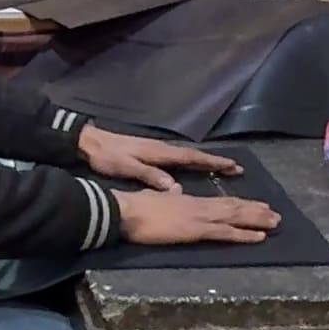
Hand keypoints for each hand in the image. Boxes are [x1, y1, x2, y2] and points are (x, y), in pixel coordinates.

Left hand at [79, 125, 243, 191]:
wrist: (91, 142)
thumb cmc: (109, 156)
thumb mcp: (128, 167)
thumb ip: (150, 176)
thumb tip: (175, 187)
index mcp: (160, 152)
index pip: (192, 158)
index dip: (213, 162)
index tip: (232, 166)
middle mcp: (163, 148)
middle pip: (195, 155)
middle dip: (216, 161)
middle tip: (236, 168)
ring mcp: (158, 149)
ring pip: (188, 156)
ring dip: (206, 161)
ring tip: (223, 167)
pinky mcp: (152, 152)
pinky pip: (180, 157)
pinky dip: (193, 162)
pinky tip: (195, 167)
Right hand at [116, 188, 283, 247]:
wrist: (126, 211)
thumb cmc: (135, 207)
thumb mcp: (156, 199)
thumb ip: (169, 198)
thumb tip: (176, 192)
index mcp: (189, 201)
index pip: (221, 202)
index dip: (240, 203)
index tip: (256, 205)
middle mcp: (199, 207)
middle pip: (234, 208)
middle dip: (256, 211)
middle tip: (276, 215)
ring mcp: (199, 218)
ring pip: (235, 218)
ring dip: (257, 220)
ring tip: (276, 222)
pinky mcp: (195, 230)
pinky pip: (225, 233)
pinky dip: (244, 234)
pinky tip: (259, 237)